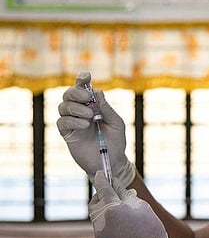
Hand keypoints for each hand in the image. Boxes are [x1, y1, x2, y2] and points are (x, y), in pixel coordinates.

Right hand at [57, 71, 134, 187]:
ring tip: (90, 115)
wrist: (111, 161)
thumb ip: (106, 108)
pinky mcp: (67, 134)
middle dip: (77, 92)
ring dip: (76, 107)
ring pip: (63, 106)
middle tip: (88, 99)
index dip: (82, 80)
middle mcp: (80, 111)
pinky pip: (62, 122)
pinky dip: (72, 120)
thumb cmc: (116, 142)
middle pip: (69, 94)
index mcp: (93, 105)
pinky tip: (85, 125)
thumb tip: (97, 92)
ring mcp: (73, 122)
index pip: (83, 88)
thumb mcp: (116, 123)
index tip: (86, 76)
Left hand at [89, 171, 175, 237]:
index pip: (103, 188)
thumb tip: (116, 185)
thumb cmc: (151, 230)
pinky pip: (100, 228)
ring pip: (96, 216)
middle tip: (112, 193)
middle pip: (94, 202)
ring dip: (104, 210)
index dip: (102, 179)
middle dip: (100, 196)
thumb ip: (125, 195)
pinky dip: (107, 222)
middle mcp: (101, 221)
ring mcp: (99, 234)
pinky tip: (121, 225)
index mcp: (112, 208)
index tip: (100, 173)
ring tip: (120, 211)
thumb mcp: (142, 207)